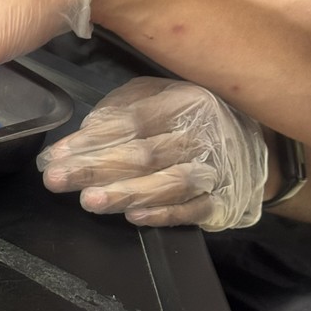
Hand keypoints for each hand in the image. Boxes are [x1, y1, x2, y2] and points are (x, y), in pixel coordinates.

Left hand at [36, 77, 267, 231]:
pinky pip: (191, 210)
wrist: (254, 139)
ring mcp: (215, 169)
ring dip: (125, 194)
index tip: (56, 155)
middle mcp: (201, 134)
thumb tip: (86, 133)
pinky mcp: (223, 201)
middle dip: (95, 168)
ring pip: (166, 184)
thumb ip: (123, 107)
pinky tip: (134, 217)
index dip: (91, 139)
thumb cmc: (190, 113)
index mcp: (183, 101)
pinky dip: (162, 214)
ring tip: (89, 201)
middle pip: (143, 154)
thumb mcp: (159, 94)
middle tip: (57, 180)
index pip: (131, 121)